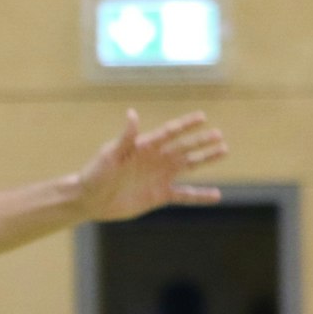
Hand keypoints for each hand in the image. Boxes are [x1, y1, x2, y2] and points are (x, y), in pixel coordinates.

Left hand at [76, 110, 227, 221]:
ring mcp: (159, 177)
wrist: (89, 199)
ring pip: (189, 166)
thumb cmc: (95, 174)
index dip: (186, 125)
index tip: (203, 117)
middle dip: (202, 141)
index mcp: (145, 146)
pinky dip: (200, 196)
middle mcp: (156, 159)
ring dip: (206, 159)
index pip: (170, 132)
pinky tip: (216, 195)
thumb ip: (125, 137)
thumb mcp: (109, 155)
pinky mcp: (159, 195)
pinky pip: (184, 195)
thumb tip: (132, 113)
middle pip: (184, 147)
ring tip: (223, 150)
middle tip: (219, 135)